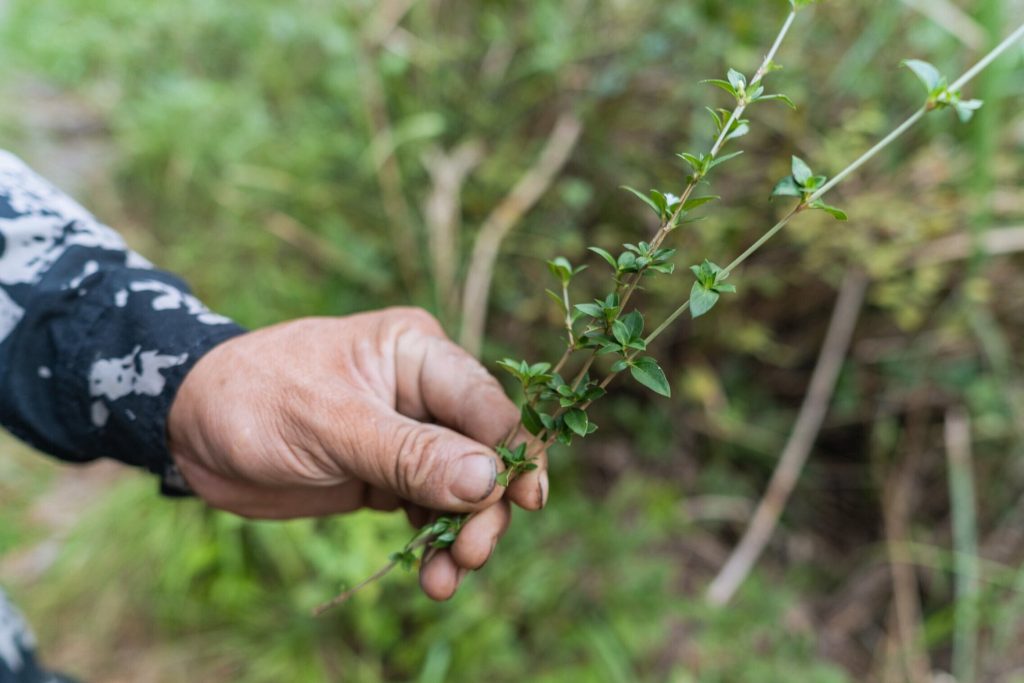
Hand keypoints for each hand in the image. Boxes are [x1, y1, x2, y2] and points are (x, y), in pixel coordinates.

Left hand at [166, 307, 546, 599]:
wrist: (190, 427)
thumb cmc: (256, 400)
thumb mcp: (332, 424)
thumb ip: (410, 454)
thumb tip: (488, 480)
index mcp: (417, 352)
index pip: (485, 403)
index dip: (513, 452)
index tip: (525, 501)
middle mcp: (422, 391)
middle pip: (483, 452)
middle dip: (485, 506)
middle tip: (471, 554)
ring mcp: (407, 435)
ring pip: (462, 488)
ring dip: (462, 534)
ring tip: (447, 578)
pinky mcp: (387, 474)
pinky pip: (428, 509)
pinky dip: (433, 543)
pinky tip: (431, 577)